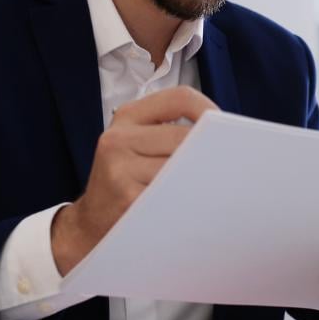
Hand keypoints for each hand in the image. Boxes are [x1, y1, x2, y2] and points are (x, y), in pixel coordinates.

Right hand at [50, 86, 217, 274]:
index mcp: (127, 117)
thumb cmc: (126, 178)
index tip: (224, 128)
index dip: (209, 109)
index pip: (180, 98)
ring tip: (210, 184)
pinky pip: (174, 194)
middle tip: (226, 162)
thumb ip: (170, 129)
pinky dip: (190, 198)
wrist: (91, 222)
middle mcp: (119, 139)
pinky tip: (194, 203)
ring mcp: (120, 170)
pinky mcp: (128, 200)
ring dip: (203, 176)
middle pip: (185, 135)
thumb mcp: (136, 142)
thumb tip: (223, 132)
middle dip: (210, 149)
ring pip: (183, 166)